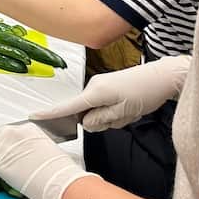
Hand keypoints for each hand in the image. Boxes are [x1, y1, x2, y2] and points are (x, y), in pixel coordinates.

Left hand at [0, 123, 98, 198]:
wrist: (59, 181)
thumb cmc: (59, 169)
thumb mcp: (47, 147)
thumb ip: (33, 145)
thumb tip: (28, 151)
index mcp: (26, 129)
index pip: (7, 130)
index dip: (3, 139)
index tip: (2, 145)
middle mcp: (12, 134)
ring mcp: (2, 147)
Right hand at [30, 56, 189, 131]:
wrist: (164, 76)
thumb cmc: (146, 92)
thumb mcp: (123, 112)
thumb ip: (100, 120)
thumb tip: (86, 122)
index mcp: (95, 92)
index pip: (68, 106)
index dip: (51, 113)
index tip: (34, 116)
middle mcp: (94, 86)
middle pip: (84, 113)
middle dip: (100, 121)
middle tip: (122, 117)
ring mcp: (100, 86)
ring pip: (96, 111)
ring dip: (112, 117)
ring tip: (130, 111)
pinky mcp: (107, 87)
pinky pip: (103, 105)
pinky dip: (115, 112)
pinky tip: (130, 108)